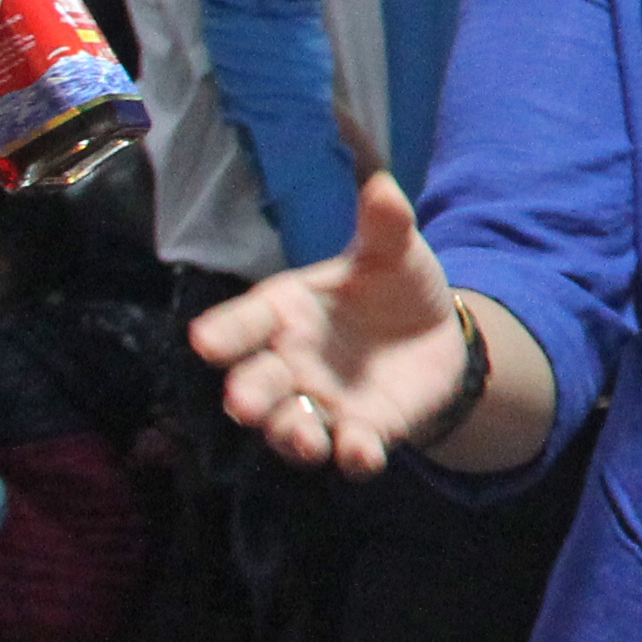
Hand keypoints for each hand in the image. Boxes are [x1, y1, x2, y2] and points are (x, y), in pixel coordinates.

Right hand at [198, 176, 471, 482]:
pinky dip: (354, 456)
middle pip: (256, 383)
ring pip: (292, 428)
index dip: (224, 332)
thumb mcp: (394, 253)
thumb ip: (384, 226)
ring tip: (306, 440)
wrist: (436, 338)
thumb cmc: (394, 287)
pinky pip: (350, 451)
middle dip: (249, 395)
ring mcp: (321, 403)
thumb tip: (383, 185)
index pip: (243, 321)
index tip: (204, 342)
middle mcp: (290, 363)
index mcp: (286, 311)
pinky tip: (362, 454)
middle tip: (243, 404)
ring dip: (293, 436)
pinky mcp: (361, 433)